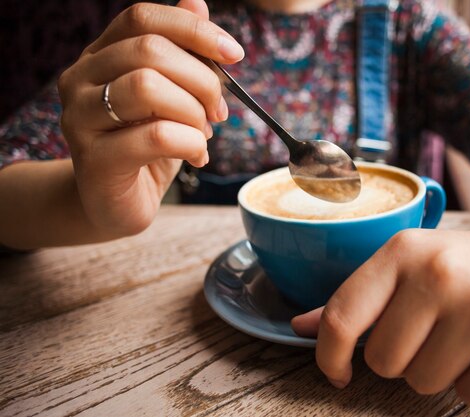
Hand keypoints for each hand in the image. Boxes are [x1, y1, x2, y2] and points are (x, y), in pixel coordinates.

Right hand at [57, 0, 242, 235]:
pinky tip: (196, 156)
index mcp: (100, 55)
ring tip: (202, 134)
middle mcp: (80, 78)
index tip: (233, 54)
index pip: (143, 18)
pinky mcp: (94, 159)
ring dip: (193, 113)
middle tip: (219, 112)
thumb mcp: (170, 97)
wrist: (115, 203)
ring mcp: (80, 118)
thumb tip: (198, 1)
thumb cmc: (145, 147)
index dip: (194, 29)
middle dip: (202, 81)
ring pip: (148, 87)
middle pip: (150, 50)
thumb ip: (180, 53)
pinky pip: (156, 135)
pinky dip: (191, 144)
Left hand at [292, 185, 469, 407]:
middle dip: (402, 358)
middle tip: (433, 331)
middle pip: (385, 362)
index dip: (329, 356)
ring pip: (426, 384)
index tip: (339, 371)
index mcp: (403, 250)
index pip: (343, 319)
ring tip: (464, 337)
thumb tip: (299, 327)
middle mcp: (442, 274)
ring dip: (440, 371)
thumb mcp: (407, 262)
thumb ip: (355, 298)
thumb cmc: (464, 261)